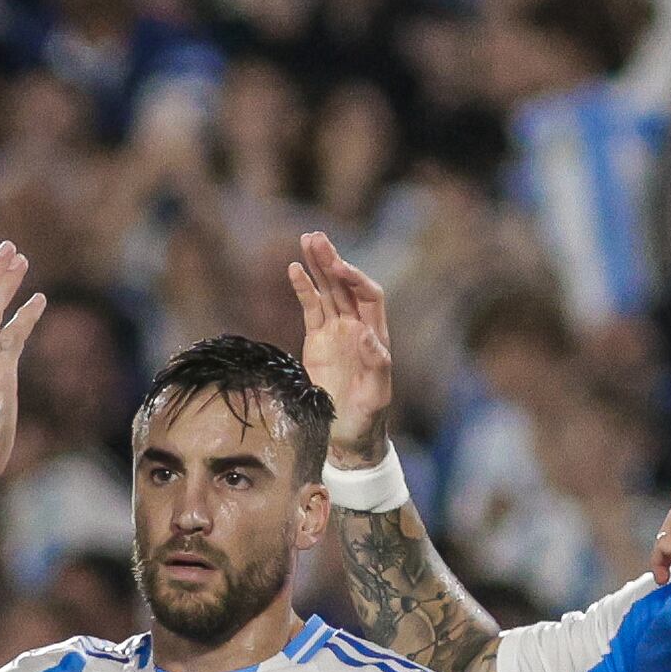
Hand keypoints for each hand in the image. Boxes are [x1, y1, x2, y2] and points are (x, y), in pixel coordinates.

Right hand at [289, 230, 391, 446]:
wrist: (349, 433)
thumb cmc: (368, 416)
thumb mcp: (377, 394)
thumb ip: (376, 364)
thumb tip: (365, 334)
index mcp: (376, 334)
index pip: (368, 295)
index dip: (355, 279)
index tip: (338, 268)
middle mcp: (357, 326)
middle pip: (345, 285)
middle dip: (332, 261)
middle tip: (316, 238)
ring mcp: (336, 331)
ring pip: (327, 291)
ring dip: (317, 266)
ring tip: (306, 240)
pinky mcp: (317, 340)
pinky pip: (310, 308)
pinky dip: (303, 288)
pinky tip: (294, 269)